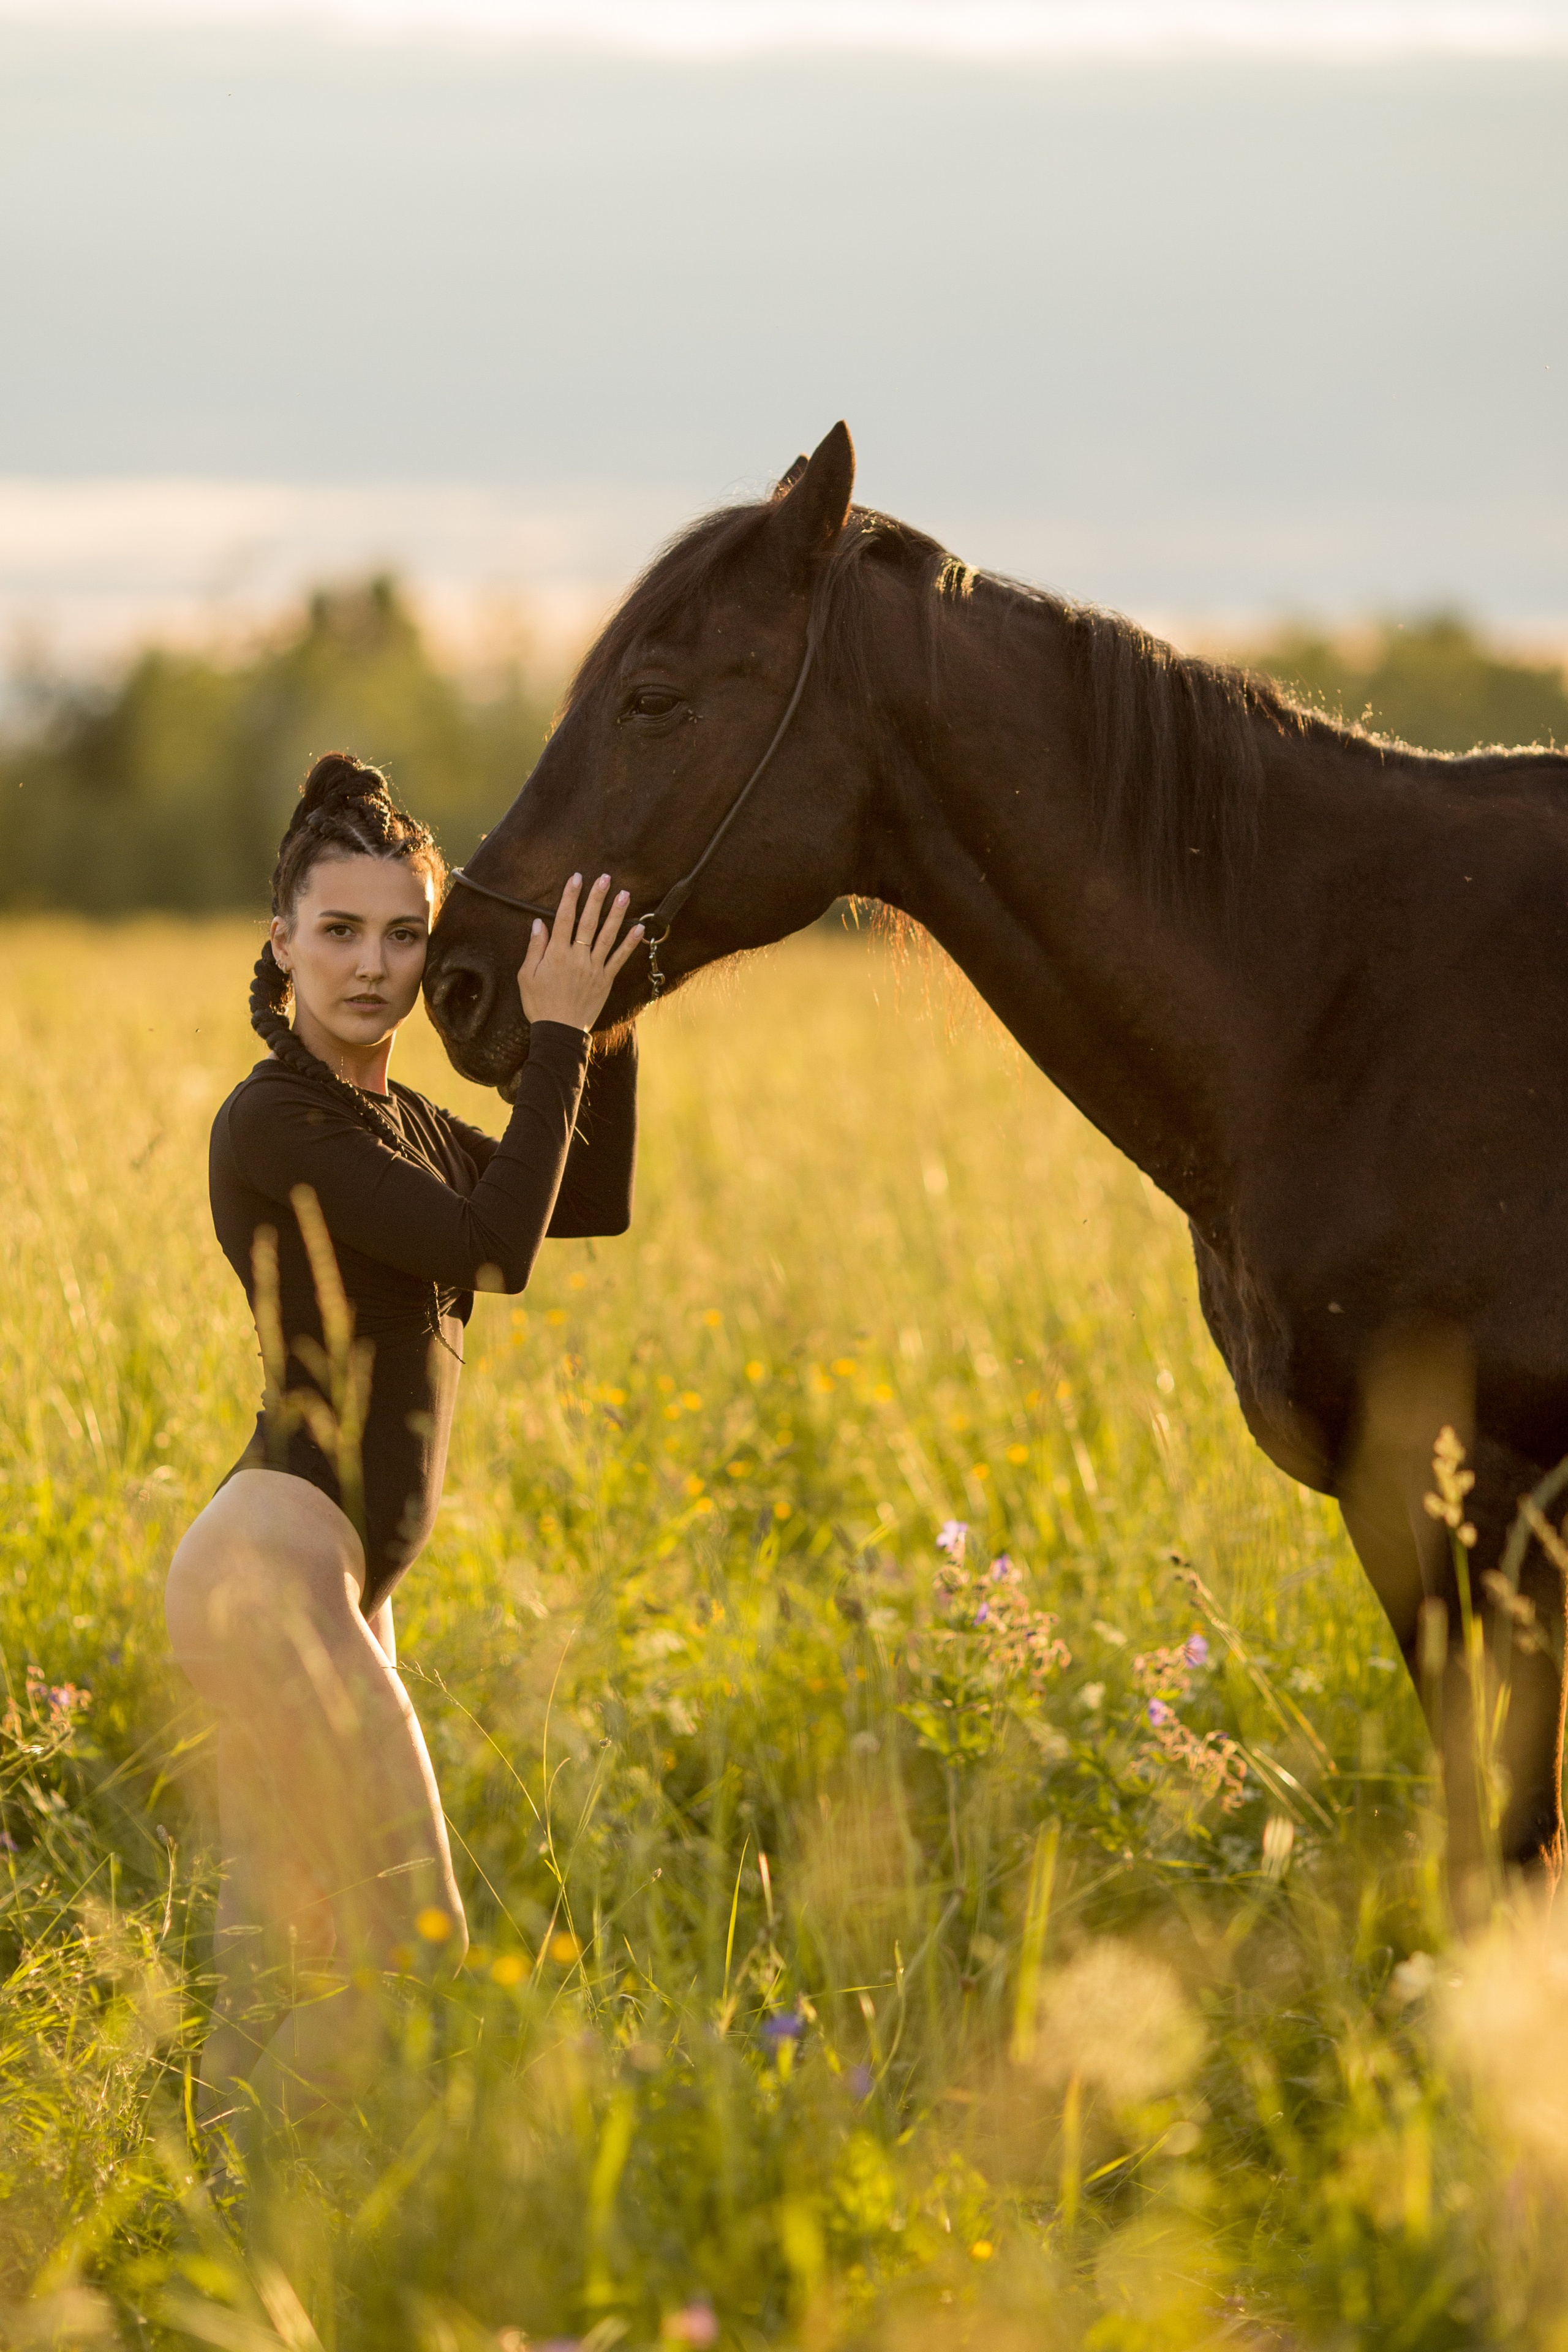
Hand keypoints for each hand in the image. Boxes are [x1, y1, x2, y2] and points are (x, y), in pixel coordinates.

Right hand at [516, 873, 643, 1031]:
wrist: (559, 1031)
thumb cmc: (539, 1004)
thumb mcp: (526, 975)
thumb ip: (535, 948)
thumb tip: (539, 923)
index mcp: (556, 954)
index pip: (563, 918)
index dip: (570, 896)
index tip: (576, 878)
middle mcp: (577, 958)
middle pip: (588, 922)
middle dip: (596, 898)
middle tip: (605, 878)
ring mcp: (594, 969)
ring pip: (607, 936)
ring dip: (616, 914)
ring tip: (625, 894)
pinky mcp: (605, 980)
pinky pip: (619, 959)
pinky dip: (630, 944)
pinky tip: (640, 929)